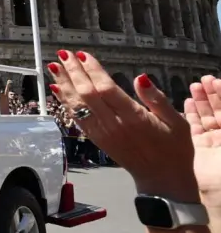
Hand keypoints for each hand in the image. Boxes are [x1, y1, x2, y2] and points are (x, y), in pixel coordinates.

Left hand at [48, 50, 196, 200]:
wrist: (162, 178)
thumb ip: (156, 99)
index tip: (82, 55)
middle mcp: (114, 125)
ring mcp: (102, 133)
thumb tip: (141, 77)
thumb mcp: (177, 122)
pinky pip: (76, 117)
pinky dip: (65, 102)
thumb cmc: (173, 148)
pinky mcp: (96, 139)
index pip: (106, 89)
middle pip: (87, 95)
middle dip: (73, 73)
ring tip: (54, 66)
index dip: (92, 71)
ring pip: (77, 106)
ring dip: (64, 84)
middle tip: (64, 54)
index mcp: (134, 118)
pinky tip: (57, 89)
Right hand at [185, 76, 220, 207]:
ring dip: (202, 101)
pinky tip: (188, 102)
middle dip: (212, 94)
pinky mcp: (200, 149)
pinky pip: (195, 128)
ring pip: (207, 117)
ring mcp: (215, 142)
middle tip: (203, 80)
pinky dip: (191, 114)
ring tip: (195, 86)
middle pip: (220, 110)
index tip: (216, 79)